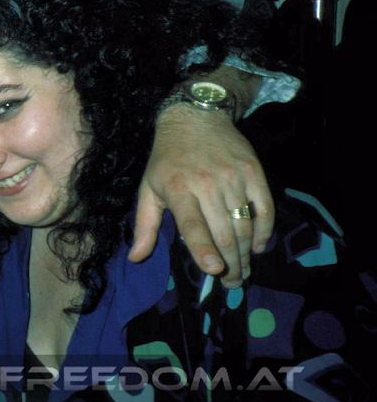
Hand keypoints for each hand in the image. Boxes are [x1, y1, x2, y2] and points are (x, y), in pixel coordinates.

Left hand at [129, 106, 273, 288]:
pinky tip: (257, 246)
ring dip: (246, 254)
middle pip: (223, 232)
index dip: (203, 248)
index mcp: (178, 189)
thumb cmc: (167, 158)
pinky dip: (264, 231)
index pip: (192, 224)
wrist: (195, 117)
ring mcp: (234, 177)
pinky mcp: (254, 171)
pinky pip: (265, 208)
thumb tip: (135, 258)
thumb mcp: (148, 188)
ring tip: (242, 272)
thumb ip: (144, 225)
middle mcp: (207, 183)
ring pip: (245, 224)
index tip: (212, 270)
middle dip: (229, 264)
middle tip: (231, 283)